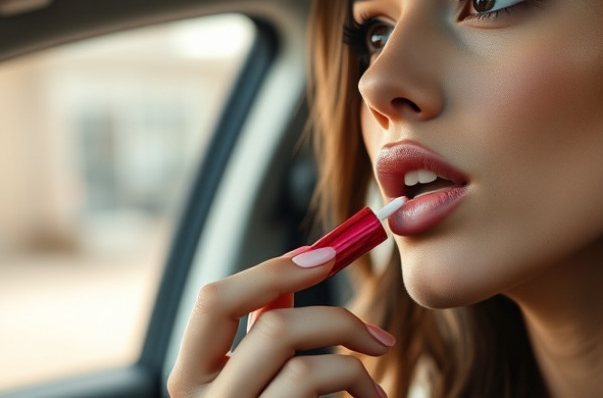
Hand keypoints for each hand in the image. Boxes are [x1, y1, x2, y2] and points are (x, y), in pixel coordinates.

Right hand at [167, 246, 391, 396]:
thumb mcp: (252, 381)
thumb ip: (261, 334)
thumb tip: (299, 270)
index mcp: (190, 378)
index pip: (215, 300)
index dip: (275, 268)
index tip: (329, 254)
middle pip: (273, 328)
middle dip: (337, 319)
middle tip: (377, 334)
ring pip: (309, 367)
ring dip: (357, 368)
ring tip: (376, 386)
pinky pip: (324, 394)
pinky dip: (361, 391)